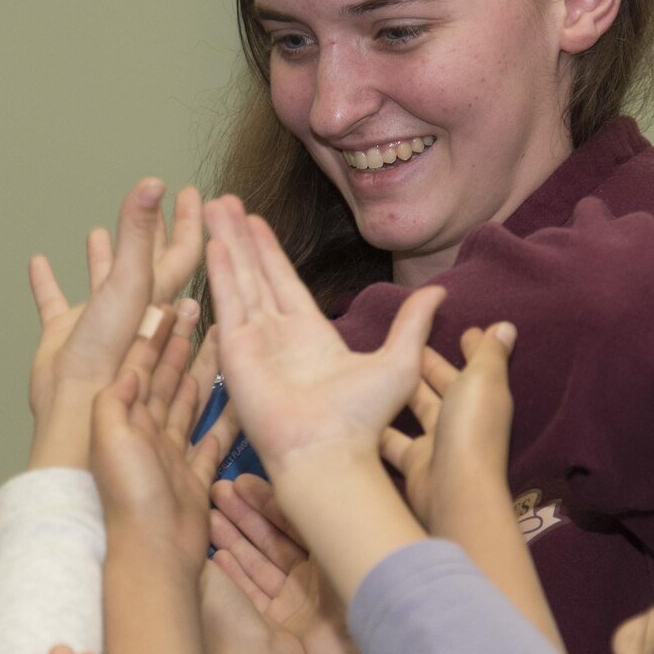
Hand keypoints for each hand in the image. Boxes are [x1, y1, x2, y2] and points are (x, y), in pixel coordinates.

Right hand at [27, 180, 202, 469]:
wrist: (74, 406)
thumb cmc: (112, 356)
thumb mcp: (130, 284)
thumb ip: (139, 234)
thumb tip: (153, 184)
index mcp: (157, 296)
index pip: (184, 251)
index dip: (192, 222)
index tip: (195, 193)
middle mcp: (133, 309)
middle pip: (147, 262)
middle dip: (151, 232)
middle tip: (154, 202)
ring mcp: (98, 323)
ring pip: (102, 282)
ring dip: (103, 257)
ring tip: (98, 233)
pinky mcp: (65, 336)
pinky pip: (54, 304)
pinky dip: (47, 285)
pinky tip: (39, 265)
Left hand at [91, 325, 233, 575]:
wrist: (152, 553)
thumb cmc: (129, 497)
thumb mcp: (109, 436)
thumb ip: (116, 398)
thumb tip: (128, 367)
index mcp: (125, 418)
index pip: (138, 363)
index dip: (153, 332)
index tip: (169, 303)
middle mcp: (147, 432)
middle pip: (164, 377)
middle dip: (178, 343)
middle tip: (197, 310)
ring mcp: (171, 454)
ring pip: (188, 402)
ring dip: (201, 370)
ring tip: (220, 341)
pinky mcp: (193, 477)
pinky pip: (212, 440)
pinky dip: (225, 418)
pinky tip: (238, 397)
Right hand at [202, 195, 443, 472]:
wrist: (329, 451)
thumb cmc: (363, 419)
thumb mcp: (400, 360)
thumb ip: (412, 323)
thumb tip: (439, 294)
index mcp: (312, 338)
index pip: (285, 283)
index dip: (269, 252)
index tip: (256, 221)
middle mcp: (278, 337)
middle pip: (255, 274)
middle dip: (240, 238)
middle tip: (223, 202)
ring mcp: (254, 343)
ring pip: (239, 280)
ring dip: (227, 242)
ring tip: (213, 207)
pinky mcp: (236, 352)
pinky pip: (229, 302)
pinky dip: (221, 270)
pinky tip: (214, 242)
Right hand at [210, 475, 377, 653]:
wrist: (361, 653)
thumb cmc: (359, 591)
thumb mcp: (343, 546)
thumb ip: (327, 517)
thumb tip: (316, 475)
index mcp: (331, 553)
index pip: (294, 520)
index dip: (266, 501)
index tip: (240, 482)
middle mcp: (312, 574)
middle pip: (272, 539)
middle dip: (244, 515)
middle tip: (217, 492)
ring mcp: (295, 600)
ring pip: (258, 563)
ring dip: (234, 540)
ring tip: (209, 518)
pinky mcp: (280, 624)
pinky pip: (253, 594)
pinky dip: (235, 576)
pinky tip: (216, 556)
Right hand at [381, 322, 561, 652]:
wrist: (453, 490)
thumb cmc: (471, 430)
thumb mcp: (483, 380)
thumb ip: (489, 353)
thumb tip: (506, 326)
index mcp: (483, 397)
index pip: (475, 367)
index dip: (469, 347)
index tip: (461, 329)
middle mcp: (462, 420)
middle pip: (443, 387)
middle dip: (428, 365)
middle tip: (406, 343)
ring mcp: (438, 442)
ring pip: (417, 409)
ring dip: (402, 391)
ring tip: (375, 367)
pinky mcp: (414, 461)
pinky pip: (395, 437)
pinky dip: (382, 424)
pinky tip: (361, 407)